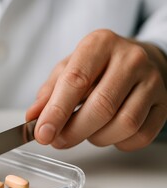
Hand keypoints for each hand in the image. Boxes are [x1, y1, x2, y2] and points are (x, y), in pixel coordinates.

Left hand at [26, 29, 166, 150]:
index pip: (76, 81)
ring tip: (85, 131)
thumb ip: (49, 92)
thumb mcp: (69, 68)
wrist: (141, 59)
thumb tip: (33, 117)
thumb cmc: (98, 66)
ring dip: (97, 138)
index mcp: (100, 44)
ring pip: (124, 124)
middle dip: (74, 131)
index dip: (56, 112)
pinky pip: (141, 135)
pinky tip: (108, 133)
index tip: (42, 133)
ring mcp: (152, 81)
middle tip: (58, 140)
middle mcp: (130, 59)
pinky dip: (119, 143)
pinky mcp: (165, 103)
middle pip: (101, 106)